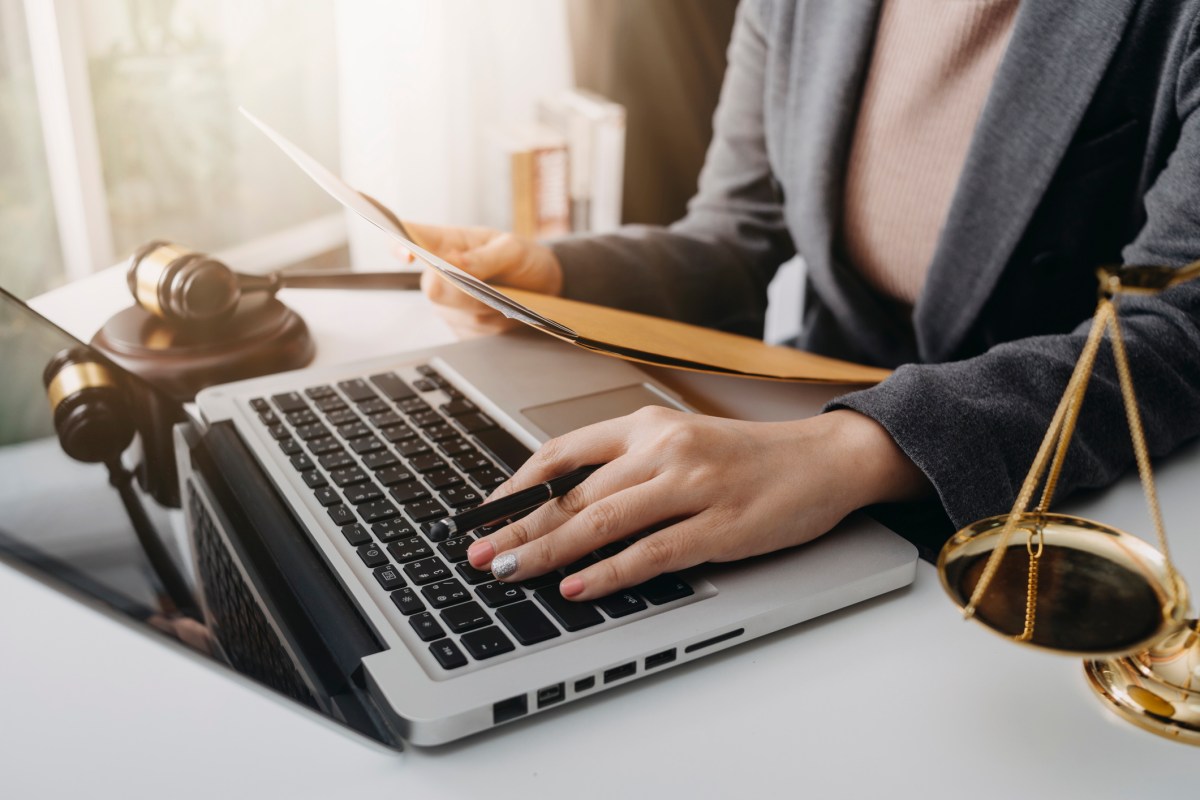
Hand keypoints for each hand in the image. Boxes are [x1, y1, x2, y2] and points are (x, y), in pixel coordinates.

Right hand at [400, 222, 563, 337]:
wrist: (543, 287)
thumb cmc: (522, 259)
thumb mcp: (512, 250)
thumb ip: (483, 257)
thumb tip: (453, 260)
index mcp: (444, 243)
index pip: (406, 237)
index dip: (398, 246)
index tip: (409, 255)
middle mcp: (438, 274)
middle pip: (433, 288)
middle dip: (465, 290)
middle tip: (493, 285)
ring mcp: (448, 304)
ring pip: (458, 314)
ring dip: (487, 308)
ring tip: (508, 295)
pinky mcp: (461, 327)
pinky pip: (472, 332)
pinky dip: (494, 325)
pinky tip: (506, 312)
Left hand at [465, 407, 930, 600]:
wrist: (825, 458)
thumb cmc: (748, 457)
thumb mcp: (680, 443)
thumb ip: (626, 465)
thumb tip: (560, 503)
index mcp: (647, 426)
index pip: (562, 453)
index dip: (517, 486)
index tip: (484, 514)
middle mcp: (664, 450)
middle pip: (574, 492)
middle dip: (518, 527)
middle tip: (478, 553)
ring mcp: (693, 487)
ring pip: (603, 521)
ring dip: (548, 550)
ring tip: (509, 571)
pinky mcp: (721, 527)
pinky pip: (652, 553)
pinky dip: (609, 572)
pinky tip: (578, 587)